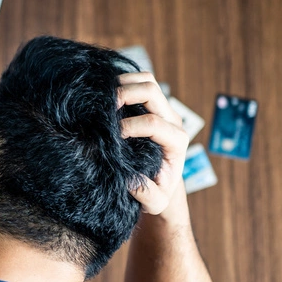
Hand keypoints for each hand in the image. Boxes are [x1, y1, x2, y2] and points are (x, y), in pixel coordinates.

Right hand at [117, 72, 189, 215]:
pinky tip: (107, 95)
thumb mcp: (155, 202)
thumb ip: (147, 195)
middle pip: (152, 92)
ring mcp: (163, 109)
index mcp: (176, 142)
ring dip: (125, 82)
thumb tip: (130, 179)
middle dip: (126, 94)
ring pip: (147, 80)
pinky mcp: (152, 104)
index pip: (153, 123)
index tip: (112, 136)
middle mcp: (172, 120)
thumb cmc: (157, 190)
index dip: (130, 126)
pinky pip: (140, 81)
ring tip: (105, 97)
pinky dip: (123, 81)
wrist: (162, 180)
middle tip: (105, 106)